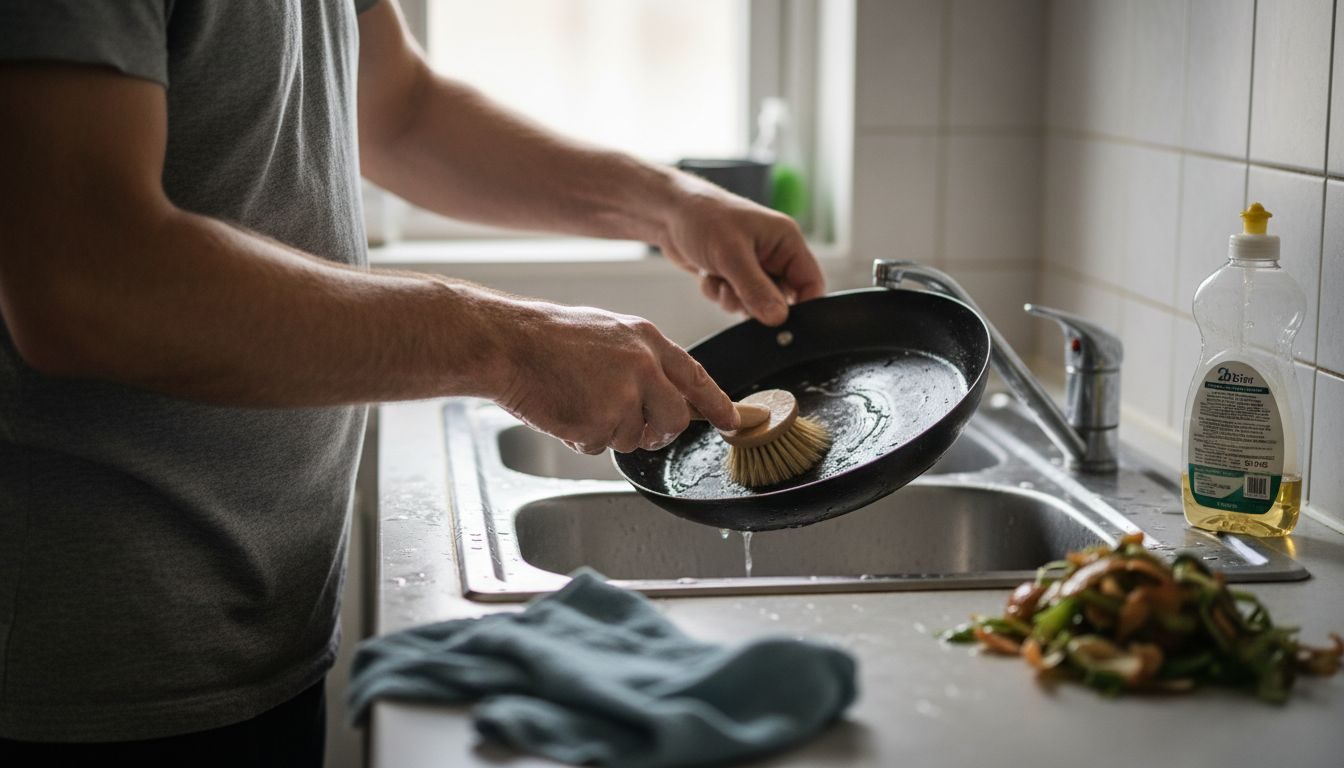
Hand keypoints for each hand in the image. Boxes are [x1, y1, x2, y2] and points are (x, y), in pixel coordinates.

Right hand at [490, 300, 739, 453]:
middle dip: (658, 432)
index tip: (734, 420)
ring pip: (634, 438)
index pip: (695, 377)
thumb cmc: (547, 338)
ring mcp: (624, 395)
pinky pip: (600, 446)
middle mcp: (643, 366)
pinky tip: (564, 410)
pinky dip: (582, 437)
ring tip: (577, 400)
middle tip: (636, 427)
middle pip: (674, 419)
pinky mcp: (601, 421)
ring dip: (607, 431)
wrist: (508, 343)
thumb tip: (665, 390)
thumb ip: (640, 361)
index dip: (718, 403)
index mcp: (646, 340)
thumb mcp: (607, 334)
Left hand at [657, 172, 825, 325]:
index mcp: (786, 241)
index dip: (803, 307)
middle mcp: (774, 253)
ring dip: (733, 299)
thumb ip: (757, 290)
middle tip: (735, 291)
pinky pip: (735, 300)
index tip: (784, 325)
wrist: (667, 212)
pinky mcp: (734, 275)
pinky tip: (706, 275)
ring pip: (756, 304)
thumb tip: (779, 319)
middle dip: (755, 303)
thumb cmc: (702, 218)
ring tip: (717, 278)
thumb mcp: (731, 255)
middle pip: (782, 299)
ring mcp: (754, 265)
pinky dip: (719, 293)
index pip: (811, 283)